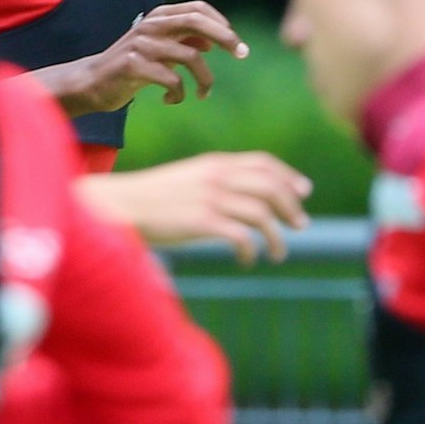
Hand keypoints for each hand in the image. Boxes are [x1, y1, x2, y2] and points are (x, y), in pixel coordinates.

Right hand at [41, 1, 247, 115]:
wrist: (91, 82)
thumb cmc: (132, 66)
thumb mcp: (160, 50)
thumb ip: (182, 42)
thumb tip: (210, 43)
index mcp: (159, 17)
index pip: (197, 8)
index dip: (221, 22)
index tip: (236, 43)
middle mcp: (151, 25)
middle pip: (196, 21)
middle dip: (225, 37)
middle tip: (243, 54)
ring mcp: (141, 44)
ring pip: (190, 56)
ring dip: (205, 80)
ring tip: (203, 94)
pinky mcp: (133, 66)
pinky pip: (172, 80)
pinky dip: (179, 94)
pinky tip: (171, 100)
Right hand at [77, 151, 312, 262]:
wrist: (120, 205)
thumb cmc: (155, 198)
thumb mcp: (190, 179)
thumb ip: (219, 182)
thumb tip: (251, 198)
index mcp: (215, 163)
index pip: (264, 163)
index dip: (289, 177)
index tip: (305, 192)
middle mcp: (216, 176)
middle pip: (271, 187)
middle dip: (291, 207)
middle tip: (301, 226)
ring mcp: (210, 198)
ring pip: (262, 214)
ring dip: (276, 237)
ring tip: (278, 253)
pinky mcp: (201, 221)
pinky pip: (241, 237)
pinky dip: (250, 251)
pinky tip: (247, 260)